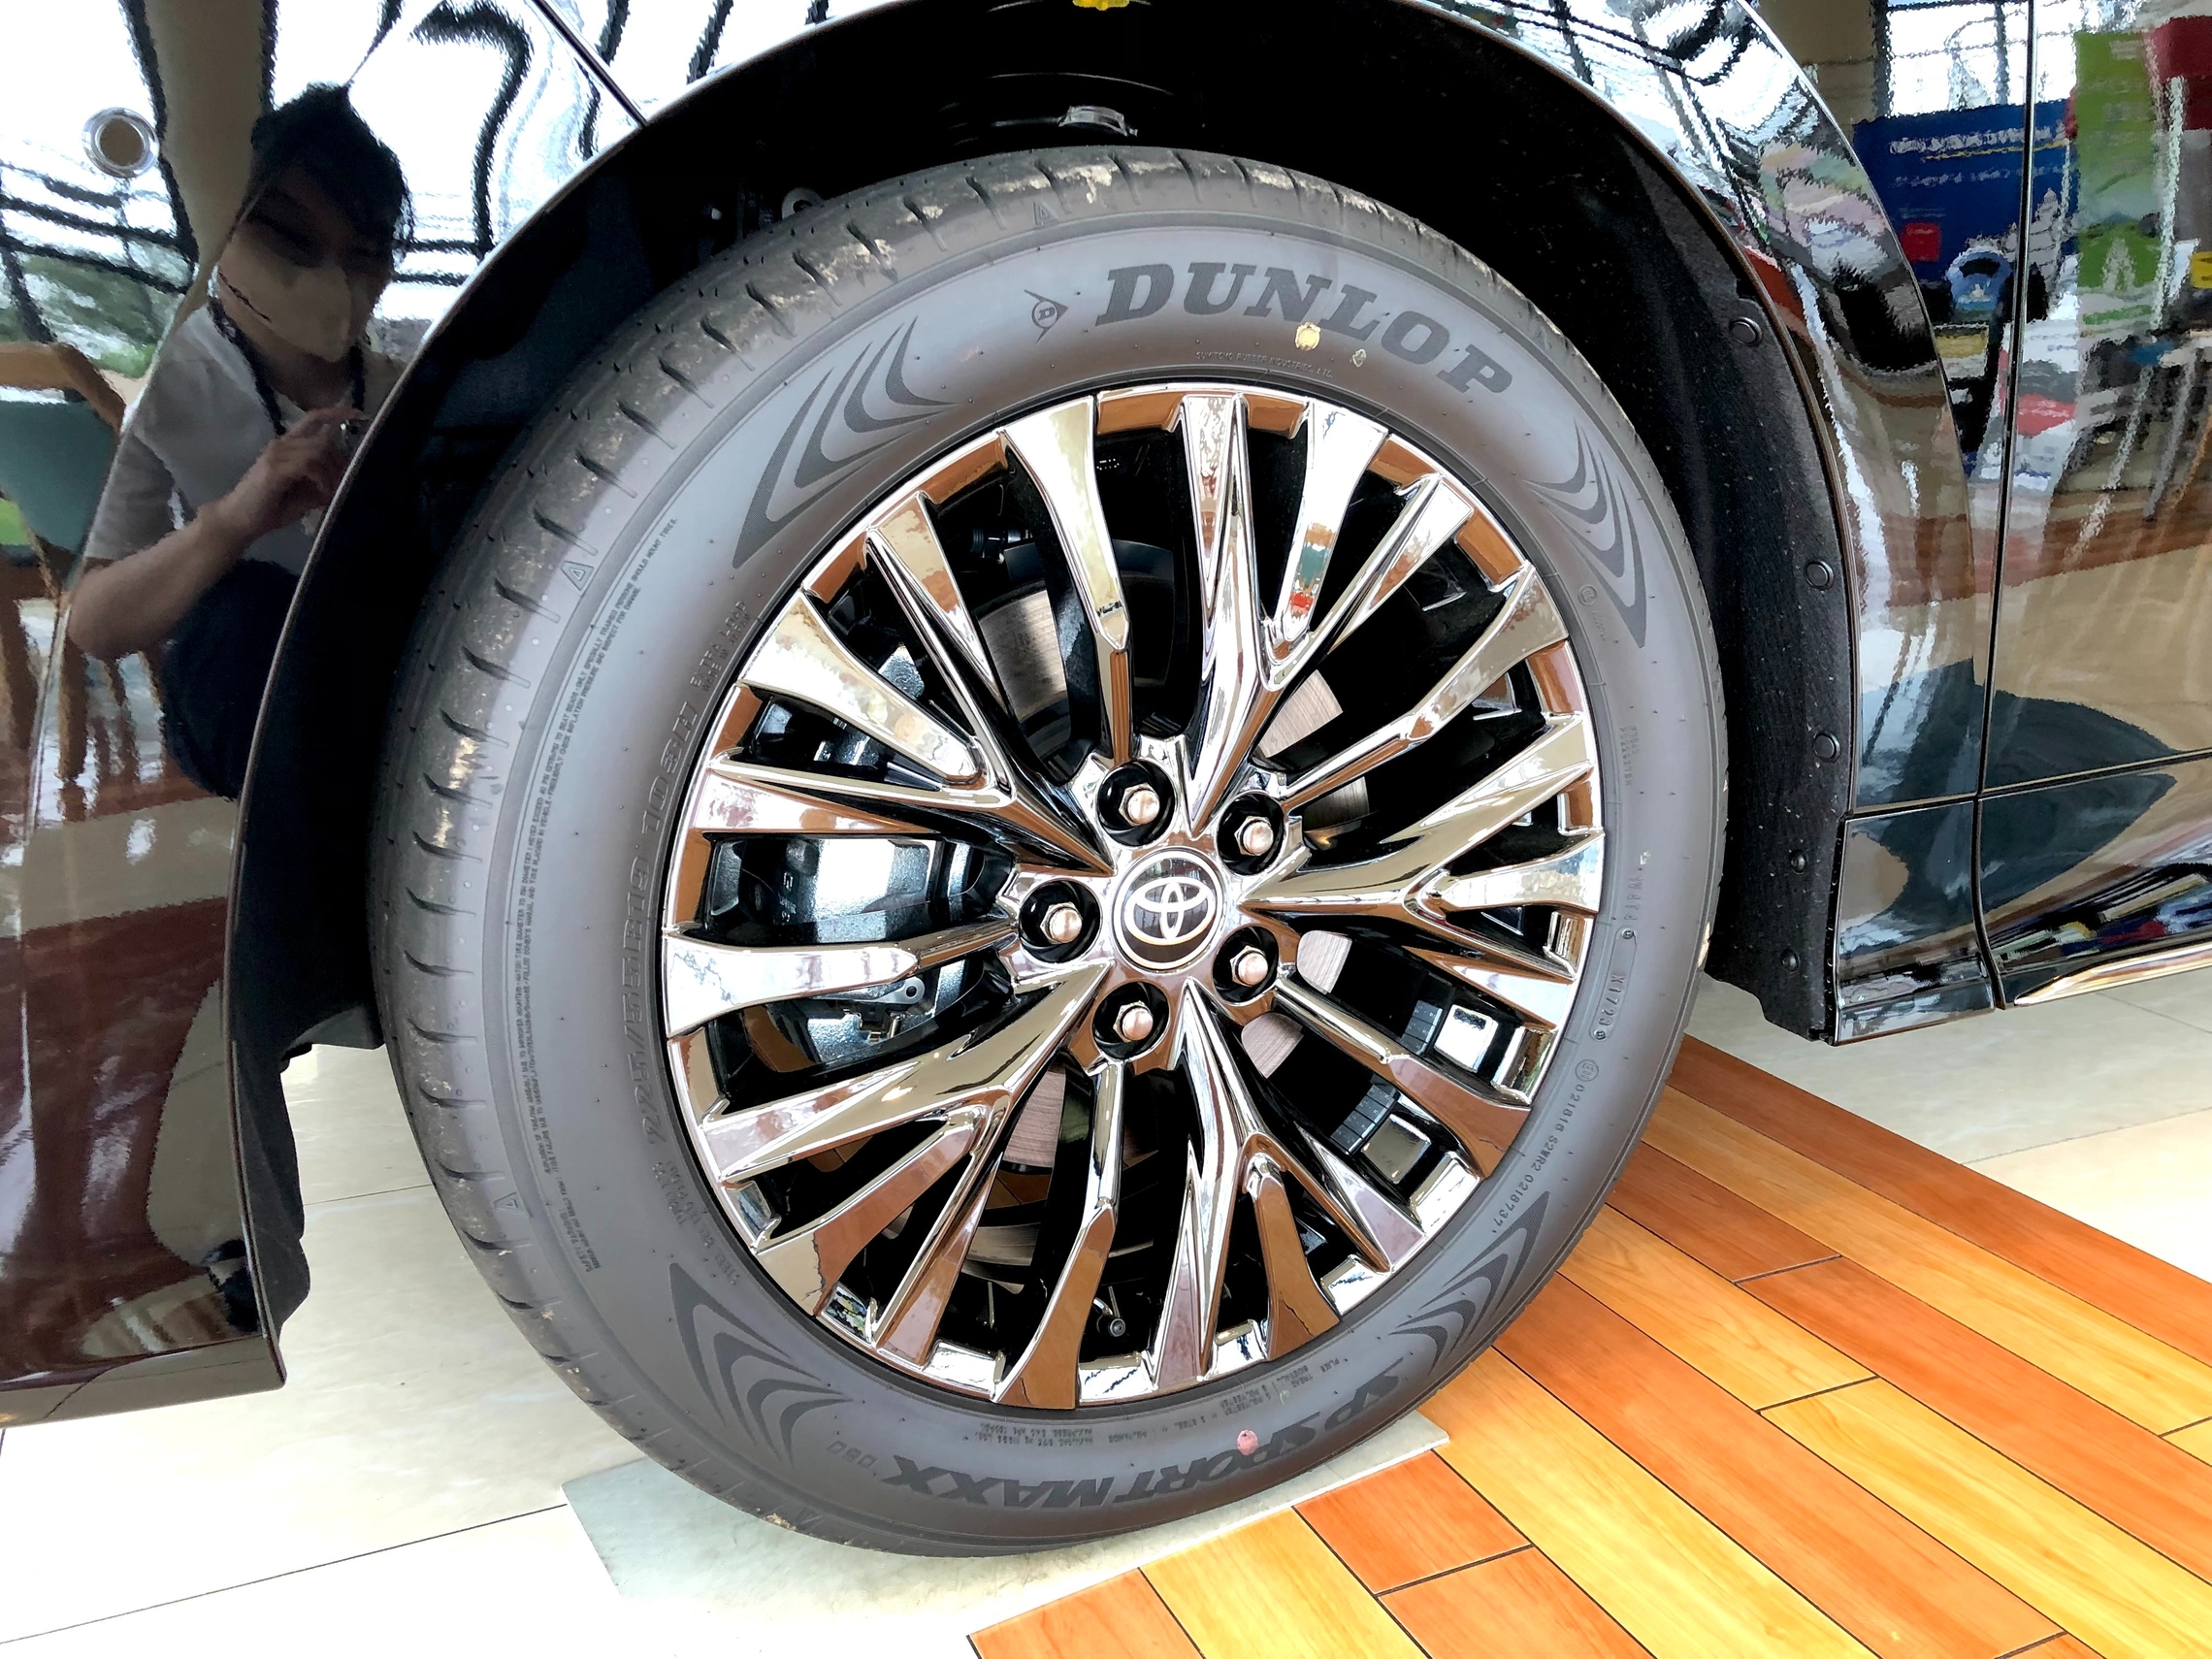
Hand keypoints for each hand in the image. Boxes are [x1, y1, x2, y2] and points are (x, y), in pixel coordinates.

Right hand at [207, 405, 358, 544]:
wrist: (240, 520)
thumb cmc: (271, 507)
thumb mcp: (306, 494)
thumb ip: (323, 482)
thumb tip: (346, 480)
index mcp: (289, 445)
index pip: (314, 418)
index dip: (337, 413)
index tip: (360, 415)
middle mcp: (282, 444)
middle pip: (323, 438)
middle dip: (340, 461)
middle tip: (342, 483)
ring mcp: (277, 454)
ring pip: (318, 450)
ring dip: (331, 473)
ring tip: (329, 492)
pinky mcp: (274, 468)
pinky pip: (308, 464)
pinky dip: (321, 478)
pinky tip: (322, 493)